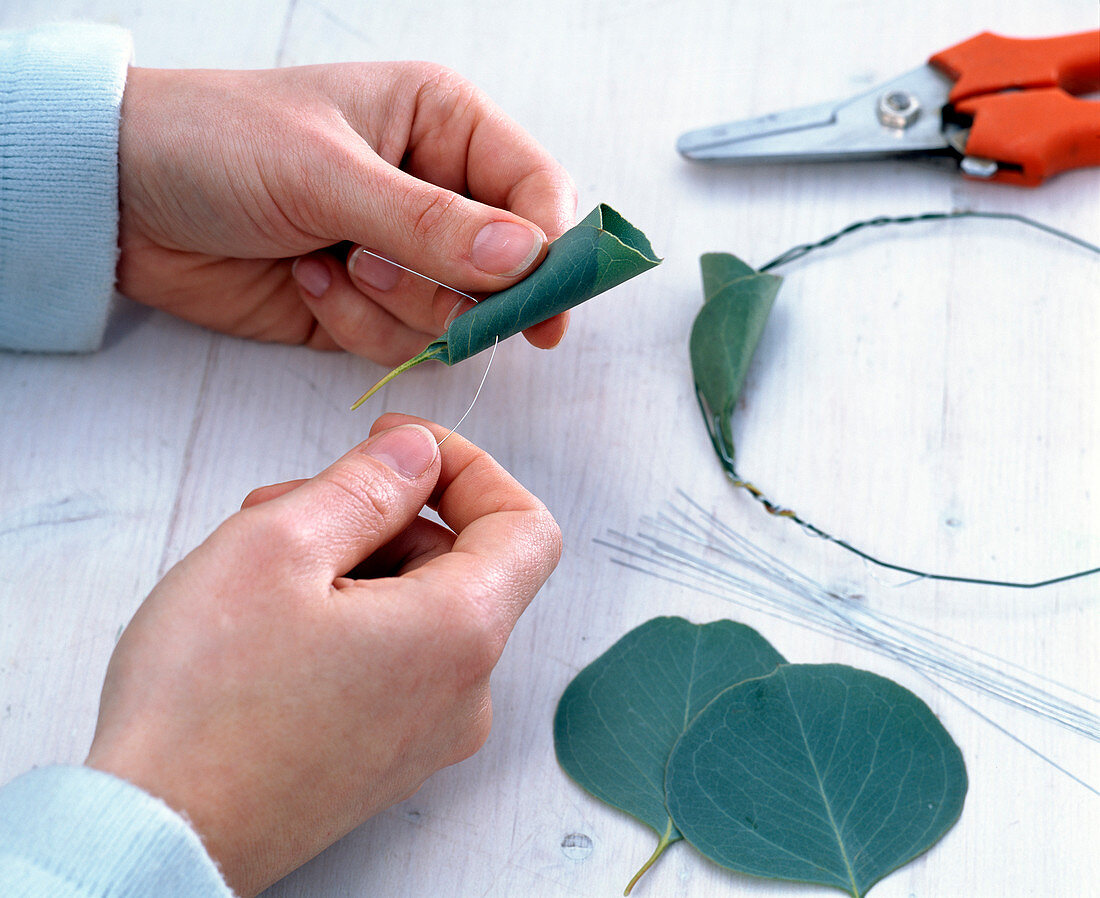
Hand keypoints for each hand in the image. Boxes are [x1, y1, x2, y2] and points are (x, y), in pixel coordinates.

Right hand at [84, 415, 561, 895]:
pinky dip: (349, 619)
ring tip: (262, 571)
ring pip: (418, 609)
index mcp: (459, 634)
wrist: (151, 837)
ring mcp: (426, 733)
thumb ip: (367, 484)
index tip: (404, 449)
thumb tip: (418, 454)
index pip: (524, 526)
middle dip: (383, 516)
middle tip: (291, 508)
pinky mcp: (386, 757)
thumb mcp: (278, 546)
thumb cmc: (203, 703)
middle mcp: (463, 693)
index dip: (469, 469)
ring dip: (354, 565)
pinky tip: (273, 622)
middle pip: (459, 564)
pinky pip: (394, 660)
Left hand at [117, 64, 576, 363]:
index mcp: (443, 124)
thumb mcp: (327, 171)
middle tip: (379, 267)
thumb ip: (431, 223)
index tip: (545, 309)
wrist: (121, 199)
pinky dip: (355, 325)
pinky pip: (401, 342)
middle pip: (506, 270)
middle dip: (447, 287)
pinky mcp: (369, 305)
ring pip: (455, 316)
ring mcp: (403, 254)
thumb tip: (526, 259)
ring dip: (391, 306)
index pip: (536, 191)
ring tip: (327, 260)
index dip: (552, 252)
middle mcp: (434, 190)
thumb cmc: (217, 143)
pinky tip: (305, 278)